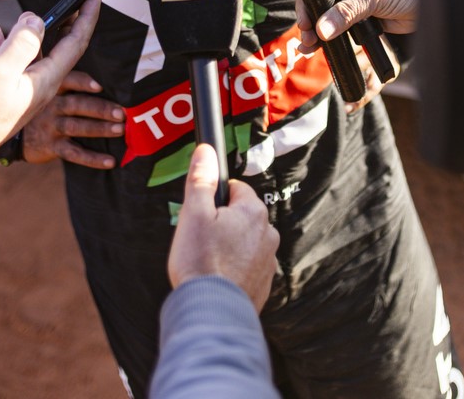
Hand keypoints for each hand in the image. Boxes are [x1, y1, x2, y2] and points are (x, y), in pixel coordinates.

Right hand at [0, 0, 100, 146]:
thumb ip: (21, 44)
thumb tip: (36, 20)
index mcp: (45, 80)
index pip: (75, 43)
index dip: (86, 19)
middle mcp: (40, 88)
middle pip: (64, 51)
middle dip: (73, 25)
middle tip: (79, 3)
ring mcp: (24, 94)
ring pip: (40, 57)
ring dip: (42, 34)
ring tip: (40, 17)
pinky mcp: (7, 98)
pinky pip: (16, 66)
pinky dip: (12, 47)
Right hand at [19, 71, 123, 167]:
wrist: (15, 134)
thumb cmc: (43, 107)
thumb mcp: (47, 90)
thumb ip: (70, 83)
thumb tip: (105, 80)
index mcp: (52, 88)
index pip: (67, 81)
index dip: (83, 82)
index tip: (100, 86)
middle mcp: (50, 106)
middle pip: (77, 105)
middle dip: (100, 108)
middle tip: (121, 113)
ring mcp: (50, 127)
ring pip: (76, 127)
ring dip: (99, 128)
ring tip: (120, 130)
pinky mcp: (51, 147)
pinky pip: (73, 154)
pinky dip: (93, 158)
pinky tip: (110, 161)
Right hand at [168, 144, 279, 310]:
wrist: (211, 312)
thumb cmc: (201, 262)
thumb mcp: (194, 214)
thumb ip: (201, 180)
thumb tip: (206, 151)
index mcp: (254, 212)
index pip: (236, 190)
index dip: (214, 200)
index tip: (201, 215)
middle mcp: (269, 234)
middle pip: (241, 216)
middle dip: (221, 224)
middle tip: (200, 241)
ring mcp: (269, 261)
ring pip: (245, 242)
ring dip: (229, 248)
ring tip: (207, 263)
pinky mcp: (264, 284)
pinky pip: (248, 266)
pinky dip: (234, 270)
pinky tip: (217, 279)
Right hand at [296, 0, 418, 48]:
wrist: (425, 7)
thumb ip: (346, 11)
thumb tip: (323, 28)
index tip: (305, 15)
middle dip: (310, 16)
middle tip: (306, 34)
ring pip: (326, 11)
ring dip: (317, 28)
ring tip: (309, 45)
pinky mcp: (357, 11)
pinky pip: (337, 23)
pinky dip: (329, 35)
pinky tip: (320, 45)